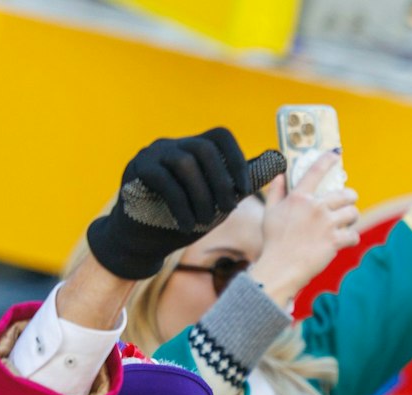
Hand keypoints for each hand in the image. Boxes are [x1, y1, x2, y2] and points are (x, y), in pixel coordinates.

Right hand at [85, 128, 282, 280]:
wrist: (145, 241)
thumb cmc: (186, 218)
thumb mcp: (218, 202)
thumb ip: (239, 184)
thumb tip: (277, 162)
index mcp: (194, 147)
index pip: (220, 136)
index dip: (237, 159)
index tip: (244, 189)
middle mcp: (172, 144)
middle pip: (204, 148)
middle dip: (220, 182)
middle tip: (228, 209)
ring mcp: (151, 153)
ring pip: (184, 163)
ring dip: (201, 195)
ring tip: (206, 220)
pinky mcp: (135, 168)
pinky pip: (163, 181)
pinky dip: (181, 206)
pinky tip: (188, 226)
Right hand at [251, 154, 360, 304]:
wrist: (281, 266)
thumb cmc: (273, 240)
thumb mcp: (269, 213)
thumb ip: (276, 192)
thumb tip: (280, 175)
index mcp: (298, 197)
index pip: (315, 172)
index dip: (328, 160)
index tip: (336, 153)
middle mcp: (315, 207)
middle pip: (345, 194)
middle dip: (350, 198)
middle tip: (348, 202)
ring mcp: (326, 223)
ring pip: (352, 213)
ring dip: (352, 218)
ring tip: (347, 222)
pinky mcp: (334, 240)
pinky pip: (353, 234)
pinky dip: (351, 238)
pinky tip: (345, 241)